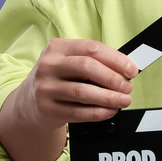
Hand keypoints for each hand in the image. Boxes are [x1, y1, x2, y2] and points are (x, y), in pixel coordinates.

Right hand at [18, 37, 135, 127]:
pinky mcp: (46, 109)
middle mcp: (48, 65)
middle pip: (87, 67)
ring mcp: (45, 88)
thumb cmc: (59, 78)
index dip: (117, 60)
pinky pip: (78, 112)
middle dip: (113, 78)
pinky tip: (110, 111)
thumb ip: (95, 62)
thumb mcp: (70, 62)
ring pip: (83, 92)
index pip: (92, 48)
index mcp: (58, 47)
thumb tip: (127, 69)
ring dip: (109, 98)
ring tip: (123, 100)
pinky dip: (98, 112)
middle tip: (128, 87)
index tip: (132, 71)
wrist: (29, 101)